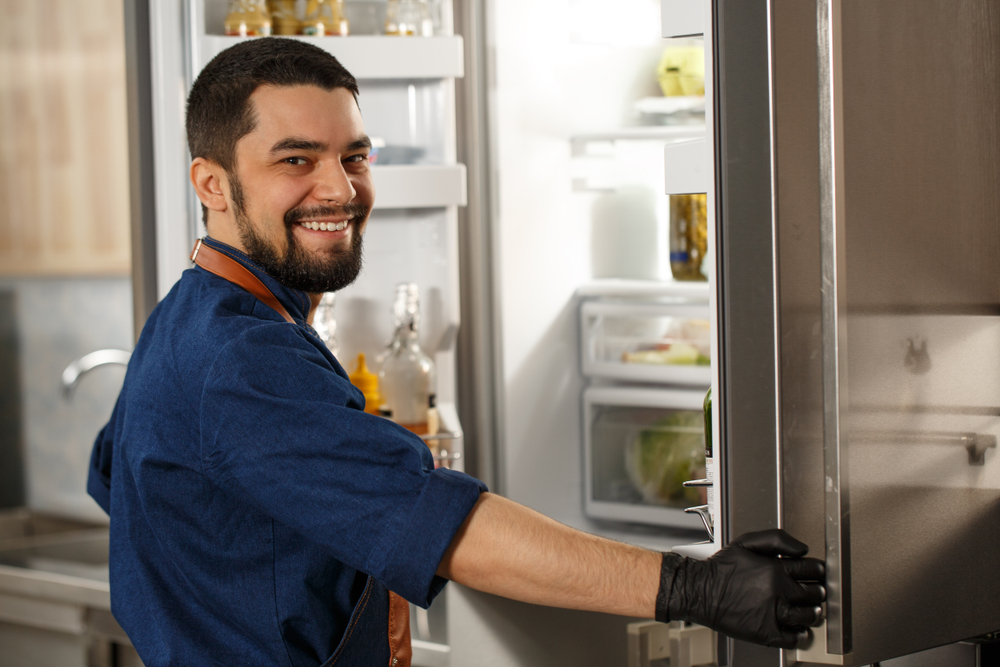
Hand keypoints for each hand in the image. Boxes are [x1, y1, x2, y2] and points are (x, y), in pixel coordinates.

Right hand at [656, 529, 825, 648]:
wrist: (700, 591)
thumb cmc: (721, 569)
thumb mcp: (746, 542)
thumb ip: (777, 539)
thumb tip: (802, 549)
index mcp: (775, 569)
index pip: (812, 570)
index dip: (817, 571)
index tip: (816, 573)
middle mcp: (778, 591)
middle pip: (814, 593)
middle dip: (817, 591)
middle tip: (816, 591)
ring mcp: (773, 613)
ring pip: (809, 616)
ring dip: (813, 612)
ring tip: (810, 609)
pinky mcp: (766, 632)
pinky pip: (795, 637)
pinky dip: (800, 633)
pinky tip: (796, 627)